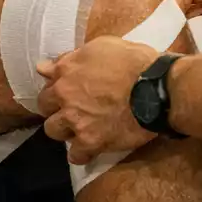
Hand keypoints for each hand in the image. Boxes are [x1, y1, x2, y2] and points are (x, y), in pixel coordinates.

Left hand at [36, 37, 159, 163]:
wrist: (157, 88)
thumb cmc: (135, 62)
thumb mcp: (103, 46)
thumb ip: (72, 58)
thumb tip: (45, 67)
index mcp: (67, 70)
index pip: (46, 81)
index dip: (56, 88)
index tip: (66, 92)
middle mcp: (65, 95)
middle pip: (44, 108)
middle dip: (56, 108)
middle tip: (72, 110)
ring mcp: (76, 120)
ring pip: (54, 131)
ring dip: (65, 130)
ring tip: (81, 129)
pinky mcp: (91, 141)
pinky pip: (76, 155)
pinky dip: (82, 153)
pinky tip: (90, 148)